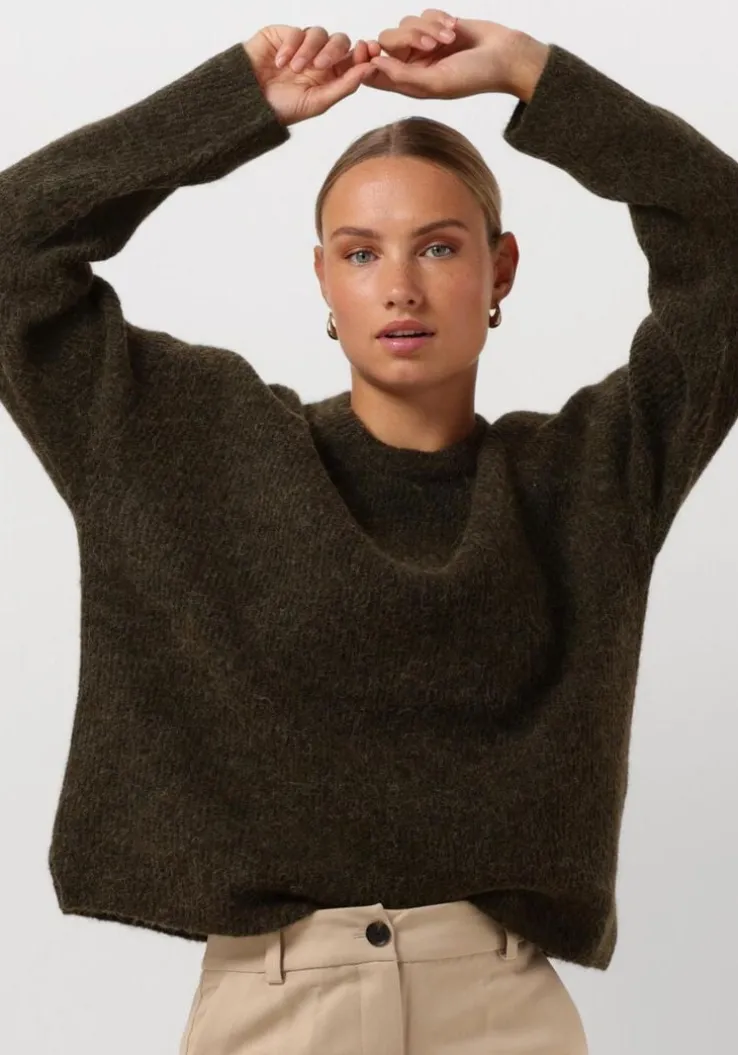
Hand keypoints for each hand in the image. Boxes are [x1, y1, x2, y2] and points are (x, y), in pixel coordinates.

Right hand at [243, 25, 381, 125]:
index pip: (353, 59)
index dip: (363, 52)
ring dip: (309, 51)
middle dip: (334, 50)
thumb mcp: (318, 102)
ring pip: (319, 33)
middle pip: (340, 41)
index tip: (367, 50)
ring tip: (294, 70)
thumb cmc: (281, 108)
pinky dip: (290, 46)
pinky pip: (296, 32)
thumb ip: (345, 85)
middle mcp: (318, 59)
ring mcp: (301, 46)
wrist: (248, 102)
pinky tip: (280, 63)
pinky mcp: (284, 35)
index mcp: (330, 77)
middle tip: (320, 66)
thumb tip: (370, 69)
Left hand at [368, 9, 548, 100]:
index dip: (365, 59)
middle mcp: (413, 64)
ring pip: (405, 24)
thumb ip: (403, 76)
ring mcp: (424, 44)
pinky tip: (454, 29)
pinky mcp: (436, 26)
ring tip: (449, 39)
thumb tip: (374, 65)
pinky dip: (438, 19)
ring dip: (427, 28)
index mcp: (409, 84)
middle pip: (387, 41)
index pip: (374, 73)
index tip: (366, 47)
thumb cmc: (474, 77)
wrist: (504, 56)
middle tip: (430, 45)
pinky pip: (423, 14)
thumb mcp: (436, 83)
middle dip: (407, 38)